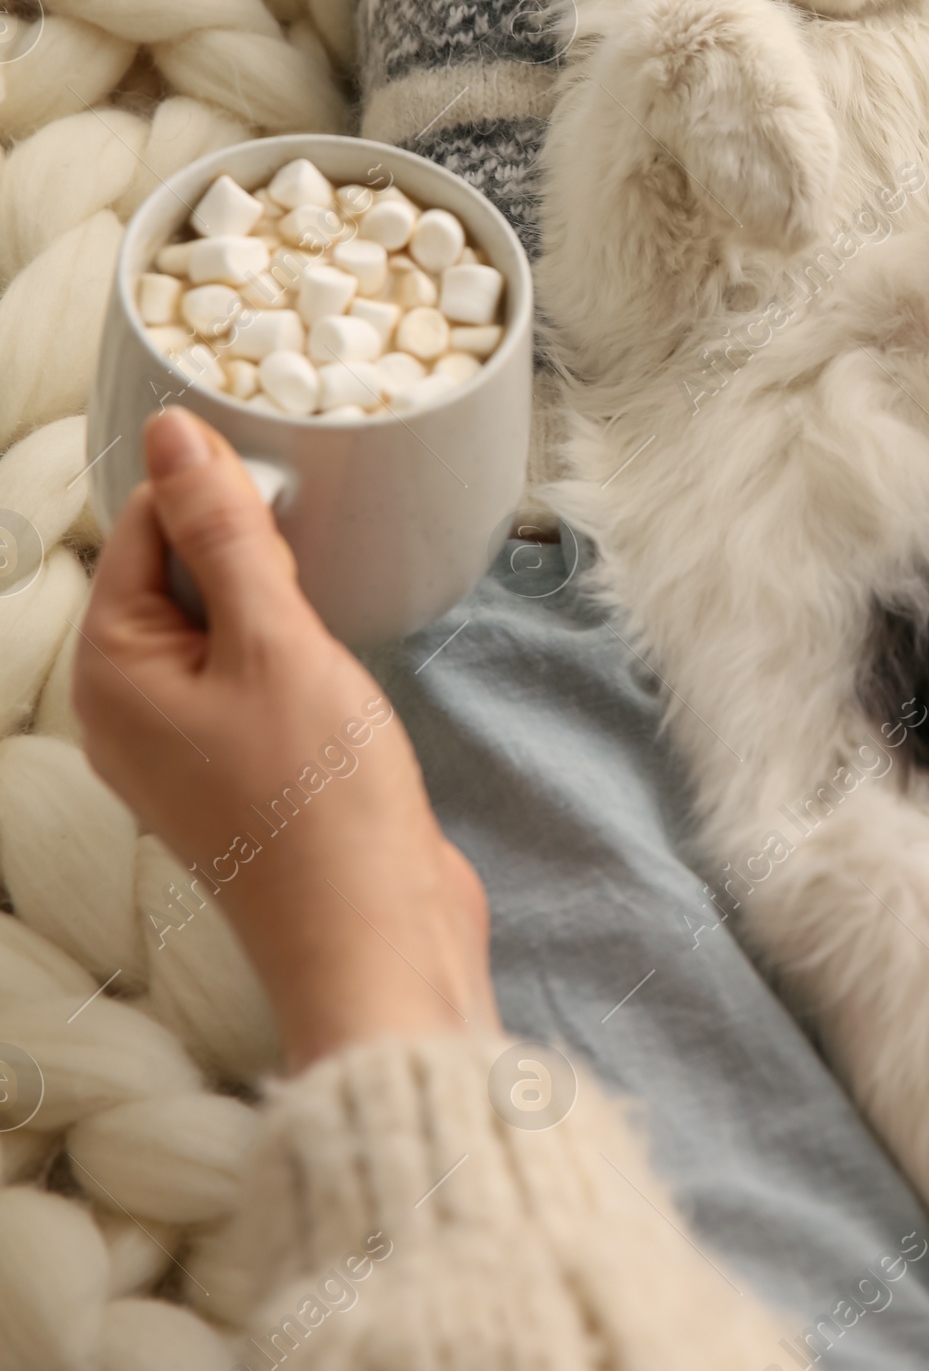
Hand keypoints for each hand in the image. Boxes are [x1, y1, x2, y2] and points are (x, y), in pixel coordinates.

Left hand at [74, 409, 498, 1070]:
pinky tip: (332, 655)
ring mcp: (181, 739)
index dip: (217, 489)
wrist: (375, 936)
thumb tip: (175, 434)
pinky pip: (247, 666)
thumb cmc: (321, 803)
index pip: (141, 526)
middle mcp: (129, 705)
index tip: (295, 490)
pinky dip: (289, 642)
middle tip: (319, 545)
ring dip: (273, 592)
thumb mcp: (275, 641)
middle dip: (245, 540)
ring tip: (328, 603)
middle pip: (173, 567)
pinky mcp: (237, 762)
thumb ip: (225, 532)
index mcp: (111, 670)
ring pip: (218, 616)